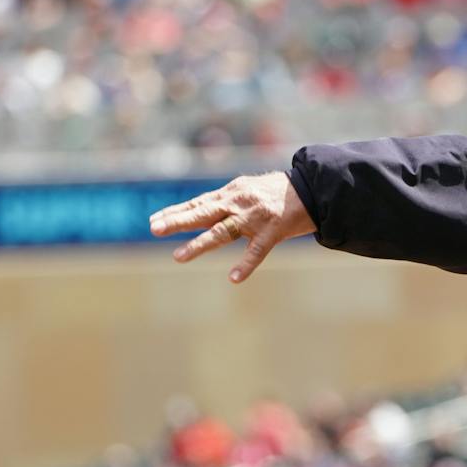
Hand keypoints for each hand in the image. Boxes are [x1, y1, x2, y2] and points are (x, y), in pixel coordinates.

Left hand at [150, 172, 315, 282]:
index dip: (175, 211)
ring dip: (199, 245)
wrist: (312, 188)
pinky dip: (245, 264)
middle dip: (178, 221)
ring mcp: (255, 218)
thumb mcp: (248, 188)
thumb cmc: (279, 191)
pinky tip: (233, 278)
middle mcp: (238, 203)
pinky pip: (257, 251)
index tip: (153, 220)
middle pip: (203, 213)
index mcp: (231, 193)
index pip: (197, 203)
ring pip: (222, 231)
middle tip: (155, 229)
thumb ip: (227, 199)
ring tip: (178, 256)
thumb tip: (202, 207)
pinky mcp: (273, 231)